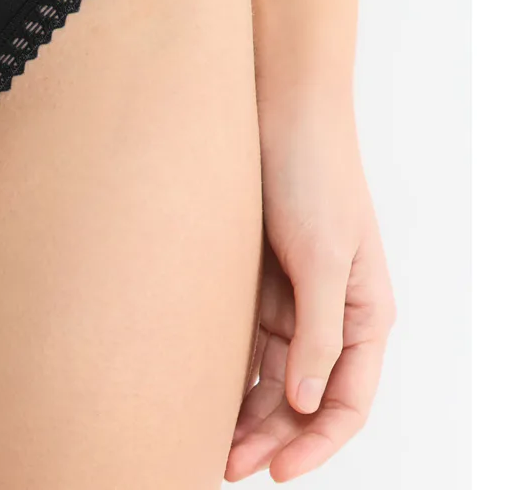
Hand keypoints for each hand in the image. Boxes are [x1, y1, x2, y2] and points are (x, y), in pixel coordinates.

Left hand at [225, 102, 395, 482]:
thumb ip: (319, 331)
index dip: (316, 443)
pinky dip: (230, 369)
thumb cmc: (314, 176)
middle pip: (304, 395)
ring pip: (272, 374)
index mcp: (364, 313)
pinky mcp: (258, 279)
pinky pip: (246, 340)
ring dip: (246, 410)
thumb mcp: (323, 257)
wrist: (279, 112)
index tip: (276, 472)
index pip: (346, 400)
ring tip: (207, 441)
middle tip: (224, 466)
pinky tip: (201, 390)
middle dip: (271, 436)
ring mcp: (292, 297)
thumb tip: (309, 403)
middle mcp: (330, 313)